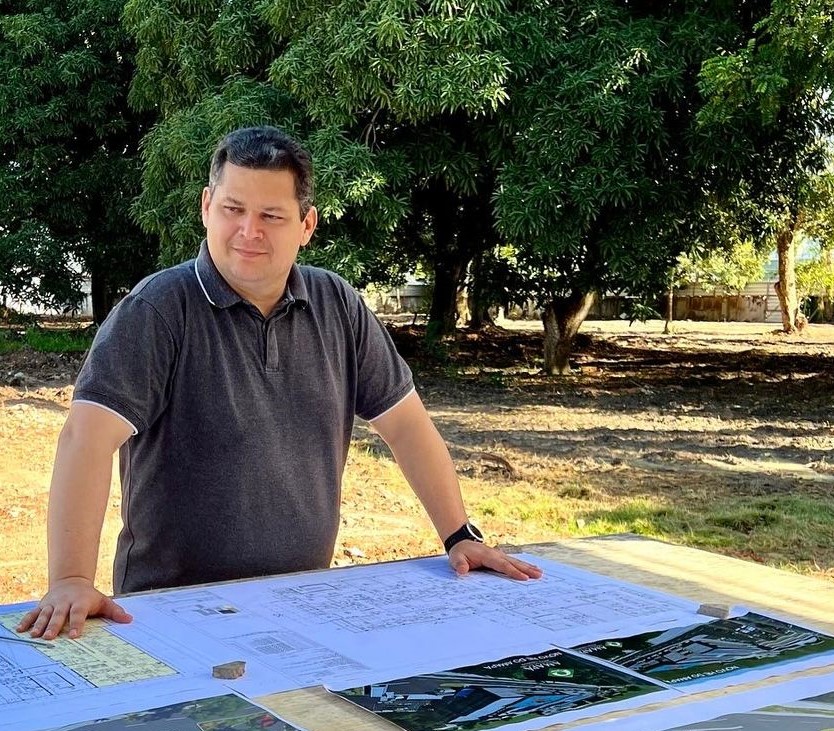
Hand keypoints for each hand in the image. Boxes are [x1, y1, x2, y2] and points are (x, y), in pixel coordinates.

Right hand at [16, 577, 132, 639]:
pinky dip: (26, 621)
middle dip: (54, 626)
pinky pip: (33, 613)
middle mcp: (64, 603)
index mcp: (80, 602)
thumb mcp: (103, 601)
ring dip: (39, 625)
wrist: (72, 582)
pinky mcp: (42, 606)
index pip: (78, 614)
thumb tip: (129, 620)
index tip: (74, 636)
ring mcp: (51, 604)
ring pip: (44, 615)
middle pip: (59, 615)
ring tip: (35, 636)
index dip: (76, 624)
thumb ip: (115, 611)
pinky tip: (21, 630)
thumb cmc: (89, 596)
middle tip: (50, 637)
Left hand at [448, 542, 542, 579]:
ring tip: (540, 573)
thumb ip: (459, 564)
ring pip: (515, 562)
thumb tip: (462, 571)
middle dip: (526, 569)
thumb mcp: (455, 558)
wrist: (462, 542)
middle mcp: (496, 554)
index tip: (524, 578)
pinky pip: (513, 562)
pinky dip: (524, 566)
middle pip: (513, 562)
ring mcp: (499, 555)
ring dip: (528, 567)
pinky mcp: (501, 558)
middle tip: (538, 575)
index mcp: (487, 555)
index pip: (501, 565)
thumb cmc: (460, 552)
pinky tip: (533, 569)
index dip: (512, 571)